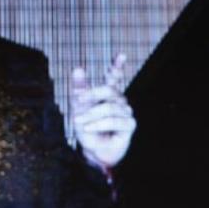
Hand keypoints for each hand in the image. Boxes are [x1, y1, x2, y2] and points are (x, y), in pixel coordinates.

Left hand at [70, 53, 136, 169]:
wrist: (91, 152)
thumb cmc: (87, 131)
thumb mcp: (78, 108)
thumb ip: (79, 89)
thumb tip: (78, 68)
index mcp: (108, 95)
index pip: (115, 77)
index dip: (118, 66)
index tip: (122, 55)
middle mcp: (120, 101)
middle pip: (108, 90)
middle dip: (92, 94)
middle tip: (78, 101)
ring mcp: (127, 113)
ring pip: (108, 107)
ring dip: (91, 115)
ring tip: (80, 123)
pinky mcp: (130, 125)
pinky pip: (114, 120)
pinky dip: (99, 124)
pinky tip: (89, 128)